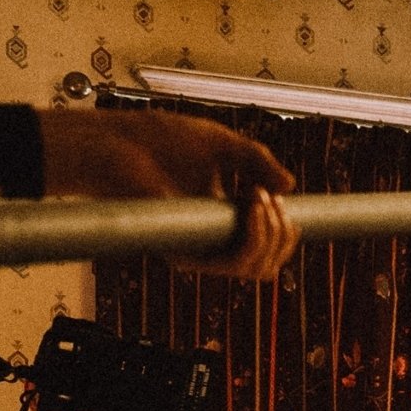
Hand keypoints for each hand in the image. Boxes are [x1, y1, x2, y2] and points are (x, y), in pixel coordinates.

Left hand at [35, 108, 298, 279]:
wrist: (119, 142)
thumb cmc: (159, 141)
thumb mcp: (223, 144)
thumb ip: (257, 161)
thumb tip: (291, 187)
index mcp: (221, 217)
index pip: (267, 245)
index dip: (286, 230)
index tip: (286, 202)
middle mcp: (210, 239)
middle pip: (269, 263)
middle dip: (285, 234)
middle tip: (274, 200)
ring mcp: (198, 249)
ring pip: (259, 269)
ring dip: (273, 236)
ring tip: (264, 201)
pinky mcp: (184, 254)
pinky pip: (235, 264)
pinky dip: (254, 239)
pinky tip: (254, 208)